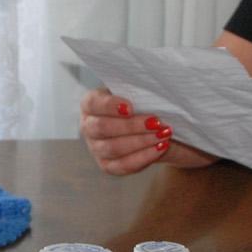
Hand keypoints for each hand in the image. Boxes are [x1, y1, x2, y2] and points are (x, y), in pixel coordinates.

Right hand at [77, 86, 210, 175]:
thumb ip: (139, 88)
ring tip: (163, 134)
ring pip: (113, 148)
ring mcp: (96, 148)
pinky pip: (123, 166)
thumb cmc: (144, 103)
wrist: (154, 127)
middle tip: (156, 122)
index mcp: (91, 104)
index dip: (109, 106)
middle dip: (131, 126)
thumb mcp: (139, 91)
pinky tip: (159, 148)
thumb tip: (153, 84)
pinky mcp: (108, 166)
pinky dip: (143, 157)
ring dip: (141, 141)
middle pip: (101, 128)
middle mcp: (88, 126)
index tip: (131, 107)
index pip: (92, 104)